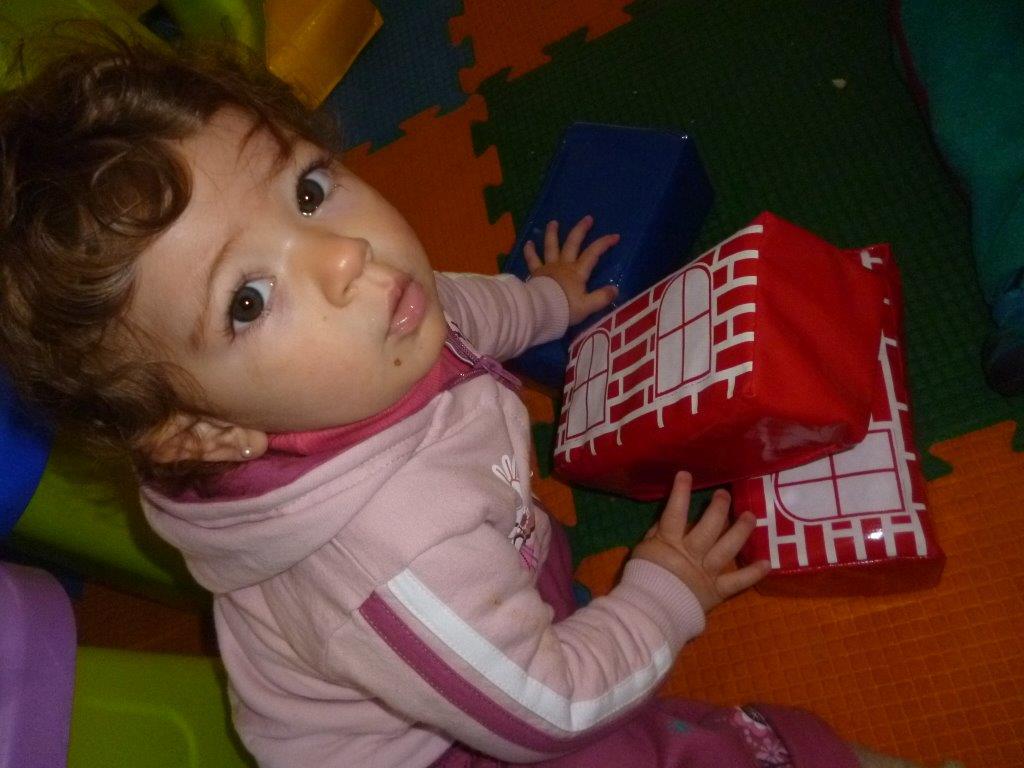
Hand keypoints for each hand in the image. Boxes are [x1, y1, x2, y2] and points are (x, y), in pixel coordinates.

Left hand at [523, 215, 618, 324]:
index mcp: (577, 272)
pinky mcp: (536, 273)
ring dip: (552, 233)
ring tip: (553, 222)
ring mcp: (548, 267)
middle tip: (587, 218)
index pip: (593, 253)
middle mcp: (563, 265)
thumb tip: (615, 290)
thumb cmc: (565, 308)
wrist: (541, 311)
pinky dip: (530, 251)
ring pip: (551, 246)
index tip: (615, 236)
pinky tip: (528, 243)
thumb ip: (602, 297)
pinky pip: (532, 260)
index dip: (604, 243)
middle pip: (573, 243)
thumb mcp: (588, 306)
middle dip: (581, 229)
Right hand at [631, 471, 770, 611]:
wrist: (648, 613)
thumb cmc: (641, 579)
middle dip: (718, 508)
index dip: (680, 493)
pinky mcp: (716, 591)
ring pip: (727, 549)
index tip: (686, 474)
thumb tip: (670, 516)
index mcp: (669, 543)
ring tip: (751, 516)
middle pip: (708, 528)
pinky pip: (737, 581)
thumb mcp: (643, 550)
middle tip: (725, 495)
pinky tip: (768, 562)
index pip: (675, 513)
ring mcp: (706, 572)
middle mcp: (691, 554)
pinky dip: (753, 573)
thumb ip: (657, 533)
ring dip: (740, 531)